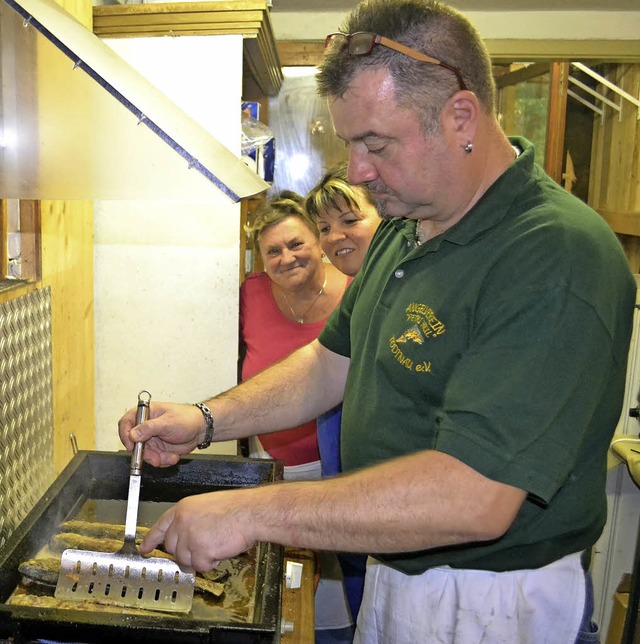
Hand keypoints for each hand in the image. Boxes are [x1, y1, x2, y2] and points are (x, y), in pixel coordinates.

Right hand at [118, 401, 204, 466]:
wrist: (201, 429)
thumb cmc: (187, 418)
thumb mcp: (168, 422)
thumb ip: (149, 428)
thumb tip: (132, 434)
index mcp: (145, 413)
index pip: (126, 423)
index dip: (125, 435)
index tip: (132, 446)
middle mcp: (145, 427)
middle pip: (133, 444)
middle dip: (145, 454)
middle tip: (156, 458)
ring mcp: (151, 439)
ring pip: (144, 455)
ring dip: (157, 459)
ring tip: (170, 456)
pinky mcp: (158, 449)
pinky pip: (154, 459)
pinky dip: (163, 461)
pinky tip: (173, 456)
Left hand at [140, 490, 255, 571]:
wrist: (249, 512)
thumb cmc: (236, 508)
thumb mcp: (207, 506)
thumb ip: (192, 520)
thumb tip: (188, 536)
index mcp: (183, 509)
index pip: (160, 526)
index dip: (151, 539)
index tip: (145, 548)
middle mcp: (182, 523)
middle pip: (173, 548)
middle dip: (187, 552)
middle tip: (203, 547)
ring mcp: (189, 538)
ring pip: (186, 560)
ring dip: (201, 557)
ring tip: (217, 543)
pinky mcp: (199, 552)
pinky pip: (201, 566)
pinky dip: (212, 563)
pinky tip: (221, 549)